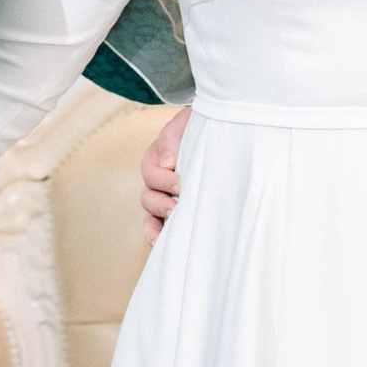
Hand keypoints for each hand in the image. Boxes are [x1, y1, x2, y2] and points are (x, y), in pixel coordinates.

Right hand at [139, 106, 188, 239]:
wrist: (218, 128)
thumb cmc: (201, 126)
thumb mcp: (186, 123)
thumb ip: (172, 139)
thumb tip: (167, 163)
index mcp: (156, 157)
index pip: (150, 173)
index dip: (164, 181)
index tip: (182, 184)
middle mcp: (157, 179)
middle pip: (147, 197)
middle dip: (162, 204)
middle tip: (178, 207)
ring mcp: (163, 196)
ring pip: (150, 214)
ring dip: (158, 223)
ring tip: (173, 226)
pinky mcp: (173, 209)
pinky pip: (156, 225)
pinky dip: (156, 235)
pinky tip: (162, 244)